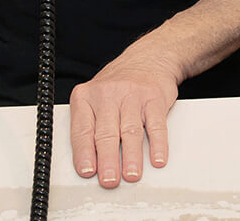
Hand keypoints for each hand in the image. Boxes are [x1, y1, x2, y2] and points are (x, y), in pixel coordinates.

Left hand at [69, 54, 178, 188]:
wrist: (147, 58)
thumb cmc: (117, 85)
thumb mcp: (94, 97)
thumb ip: (89, 126)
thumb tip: (88, 164)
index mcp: (87, 96)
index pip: (82, 128)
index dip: (84, 152)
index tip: (87, 171)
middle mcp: (108, 93)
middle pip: (106, 132)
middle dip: (107, 159)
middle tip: (109, 180)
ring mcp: (132, 94)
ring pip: (130, 129)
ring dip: (131, 156)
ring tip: (131, 175)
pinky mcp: (154, 97)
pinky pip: (155, 124)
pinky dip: (157, 144)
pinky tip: (156, 158)